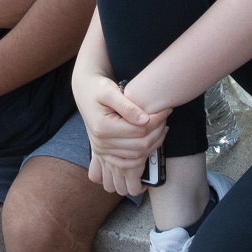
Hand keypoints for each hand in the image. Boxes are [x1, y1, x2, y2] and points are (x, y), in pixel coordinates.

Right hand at [76, 75, 164, 194]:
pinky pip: (127, 163)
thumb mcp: (110, 92)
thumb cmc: (98, 88)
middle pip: (141, 145)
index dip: (157, 121)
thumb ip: (127, 106)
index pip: (139, 130)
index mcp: (103, 127)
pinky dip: (142, 157)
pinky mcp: (104, 153)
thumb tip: (145, 120)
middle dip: (158, 132)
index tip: (166, 110)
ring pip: (138, 155)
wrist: (85, 92)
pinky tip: (151, 142)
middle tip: (166, 118)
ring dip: (154, 143)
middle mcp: (101, 142)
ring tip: (162, 127)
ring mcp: (102, 150)